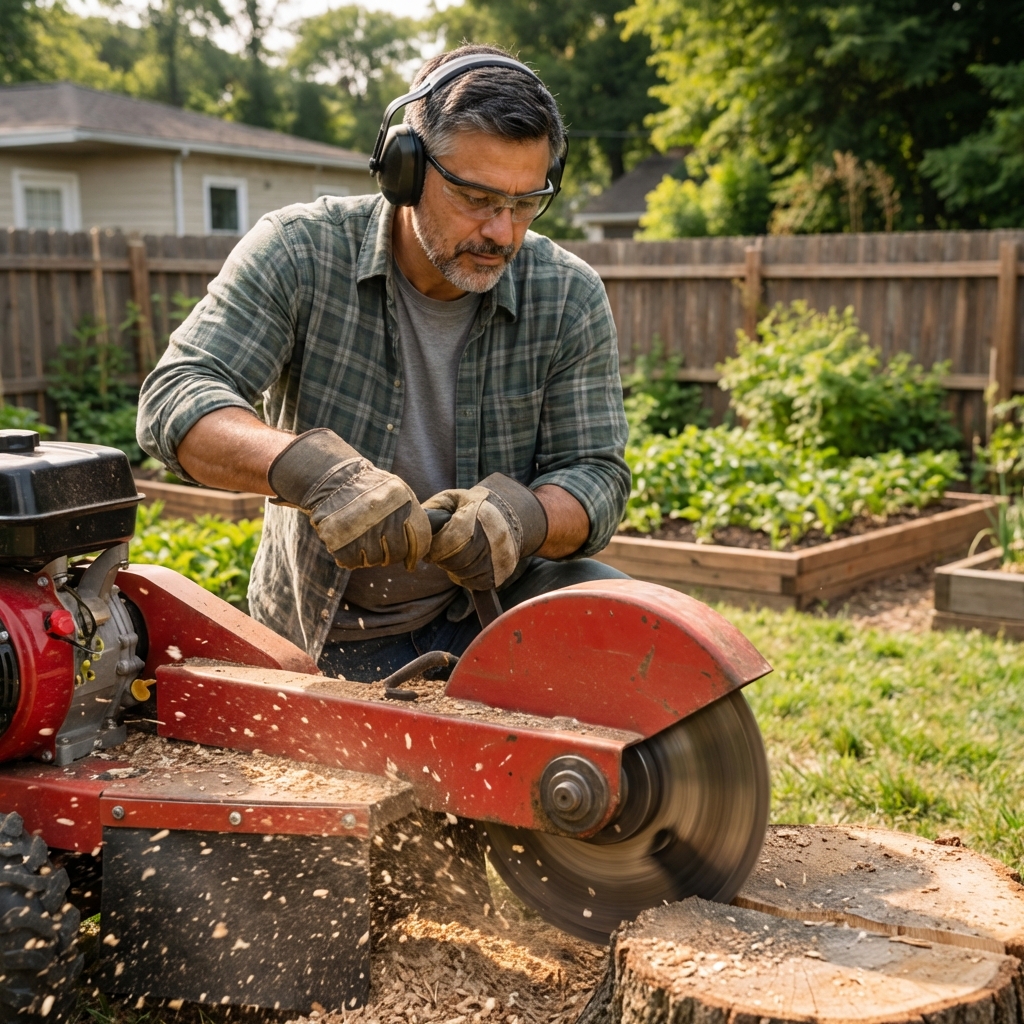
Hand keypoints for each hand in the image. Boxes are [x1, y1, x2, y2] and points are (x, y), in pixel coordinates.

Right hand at [268, 429, 429, 569]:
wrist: (334, 478)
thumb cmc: (370, 487)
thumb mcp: (398, 492)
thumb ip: (413, 518)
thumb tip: (415, 558)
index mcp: (402, 505)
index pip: (420, 541)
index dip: (415, 552)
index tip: (410, 557)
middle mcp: (383, 519)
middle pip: (396, 554)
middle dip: (391, 554)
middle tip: (380, 544)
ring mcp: (361, 531)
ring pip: (373, 560)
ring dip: (369, 554)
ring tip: (361, 536)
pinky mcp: (339, 541)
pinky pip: (351, 562)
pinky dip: (350, 556)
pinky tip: (348, 540)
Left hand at [424, 474, 547, 589]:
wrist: (512, 516)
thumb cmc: (477, 507)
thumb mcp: (455, 498)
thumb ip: (434, 508)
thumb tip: (416, 523)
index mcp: (476, 515)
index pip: (448, 542)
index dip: (433, 549)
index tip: (429, 548)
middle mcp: (491, 536)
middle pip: (455, 560)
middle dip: (442, 559)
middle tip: (439, 553)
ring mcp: (498, 555)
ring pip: (464, 573)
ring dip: (453, 568)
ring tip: (453, 557)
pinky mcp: (502, 570)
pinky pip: (476, 583)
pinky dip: (465, 578)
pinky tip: (463, 566)